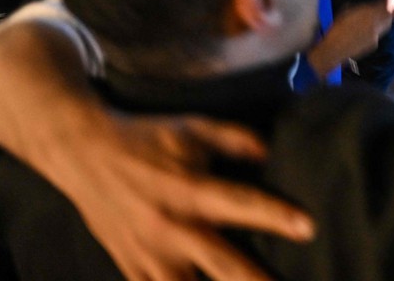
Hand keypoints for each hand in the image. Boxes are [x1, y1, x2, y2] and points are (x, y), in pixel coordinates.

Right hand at [52, 112, 314, 280]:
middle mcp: (172, 228)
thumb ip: (234, 139)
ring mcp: (149, 255)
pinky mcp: (131, 268)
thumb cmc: (147, 138)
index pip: (241, 205)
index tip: (309, 227)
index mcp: (189, 190)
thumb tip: (269, 153)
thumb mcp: (192, 127)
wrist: (84, 154)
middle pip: (223, 266)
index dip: (276, 217)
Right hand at [307, 0, 393, 76]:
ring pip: (388, 24)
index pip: (389, 4)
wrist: (333, 50)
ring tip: (385, 9)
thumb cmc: (336, 28)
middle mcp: (377, 26)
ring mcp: (376, 36)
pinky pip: (381, 32)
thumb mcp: (347, 10)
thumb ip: (362, 5)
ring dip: (388, 16)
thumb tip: (370, 2)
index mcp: (369, 15)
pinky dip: (380, 25)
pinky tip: (373, 23)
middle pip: (393, 14)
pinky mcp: (374, 44)